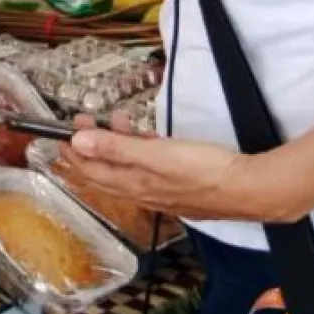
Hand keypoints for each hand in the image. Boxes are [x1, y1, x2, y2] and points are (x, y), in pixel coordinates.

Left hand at [63, 115, 305, 223]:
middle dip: (91, 146)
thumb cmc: (205, 171)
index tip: (62, 130)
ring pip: (128, 168)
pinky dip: (140, 152)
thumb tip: (78, 142)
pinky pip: (149, 169)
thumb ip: (117, 148)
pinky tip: (148, 139)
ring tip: (119, 121)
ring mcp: (163, 192)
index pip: (91, 170)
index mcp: (134, 185)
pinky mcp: (180, 187)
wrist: (251, 189)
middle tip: (85, 120)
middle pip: (105, 171)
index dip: (73, 150)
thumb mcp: (156, 154)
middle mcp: (144, 193)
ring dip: (118, 145)